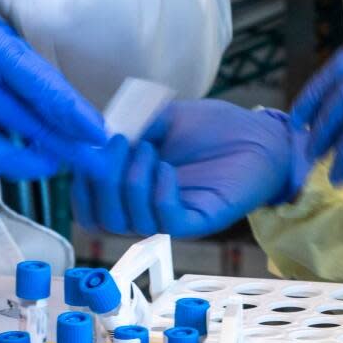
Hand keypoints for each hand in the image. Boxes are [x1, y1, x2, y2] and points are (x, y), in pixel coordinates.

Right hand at [0, 0, 104, 181]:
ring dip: (34, 166)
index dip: (76, 117)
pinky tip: (0, 160)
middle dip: (70, 150)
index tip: (100, 136)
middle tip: (97, 165)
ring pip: (1, 158)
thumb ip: (27, 70)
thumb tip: (70, 114)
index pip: (43, 89)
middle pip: (30, 127)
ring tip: (49, 163)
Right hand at [72, 101, 309, 237]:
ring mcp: (172, 218)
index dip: (81, 186)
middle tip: (120, 143)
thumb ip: (128, 126)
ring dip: (130, 183)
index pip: (89, 209)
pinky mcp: (200, 220)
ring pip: (129, 222)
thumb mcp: (160, 119)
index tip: (89, 150)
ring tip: (149, 150)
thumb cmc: (213, 129)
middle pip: (102, 220)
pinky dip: (158, 193)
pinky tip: (167, 168)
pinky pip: (166, 221)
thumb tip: (96, 136)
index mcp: (131, 192)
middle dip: (102, 180)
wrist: (261, 135)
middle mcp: (146, 210)